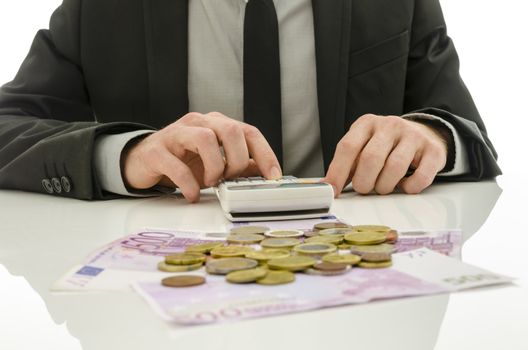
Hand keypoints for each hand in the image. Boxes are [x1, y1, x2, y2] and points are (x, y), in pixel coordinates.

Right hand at [123, 112, 281, 201]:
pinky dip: (189, 184)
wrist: (143, 161)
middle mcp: (198, 123)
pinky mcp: (157, 150)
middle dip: (238, 160)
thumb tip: (266, 174)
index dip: (265, 154)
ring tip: (211, 182)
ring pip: (205, 138)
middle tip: (230, 178)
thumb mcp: (215, 163)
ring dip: (215, 167)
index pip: (249, 131)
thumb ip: (240, 166)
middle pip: (230, 130)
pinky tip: (192, 194)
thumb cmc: (182, 160)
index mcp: (216, 124)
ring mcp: (176, 134)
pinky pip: (177, 165)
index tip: (274, 176)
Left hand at [323, 114, 447, 195]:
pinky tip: (404, 185)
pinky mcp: (434, 150)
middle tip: (365, 188)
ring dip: (385, 186)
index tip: (332, 191)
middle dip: (364, 182)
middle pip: (371, 158)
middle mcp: (390, 125)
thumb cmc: (384, 147)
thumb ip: (346, 165)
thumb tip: (327, 187)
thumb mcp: (362, 147)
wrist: (422, 134)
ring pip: (394, 168)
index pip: (348, 147)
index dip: (338, 172)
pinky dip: (409, 188)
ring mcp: (413, 136)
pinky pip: (420, 177)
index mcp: (366, 123)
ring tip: (383, 187)